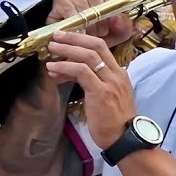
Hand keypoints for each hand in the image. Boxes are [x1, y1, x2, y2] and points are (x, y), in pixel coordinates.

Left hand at [45, 31, 137, 148]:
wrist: (124, 139)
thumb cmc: (113, 121)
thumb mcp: (106, 96)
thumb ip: (92, 81)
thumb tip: (70, 72)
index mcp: (119, 73)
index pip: (102, 47)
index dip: (82, 39)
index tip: (66, 37)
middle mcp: (117, 73)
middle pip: (96, 45)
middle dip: (74, 38)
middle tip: (55, 36)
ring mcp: (110, 82)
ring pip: (87, 56)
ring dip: (66, 50)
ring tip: (51, 50)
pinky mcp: (101, 92)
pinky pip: (82, 72)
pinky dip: (65, 67)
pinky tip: (53, 69)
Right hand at [46, 0, 133, 47]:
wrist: (72, 43)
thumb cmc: (96, 36)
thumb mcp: (115, 35)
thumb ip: (124, 27)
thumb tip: (117, 18)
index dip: (112, 11)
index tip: (110, 27)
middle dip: (99, 20)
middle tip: (99, 34)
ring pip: (83, 4)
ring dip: (86, 22)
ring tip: (87, 34)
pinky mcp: (61, 0)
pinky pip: (68, 8)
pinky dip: (73, 21)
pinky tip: (75, 31)